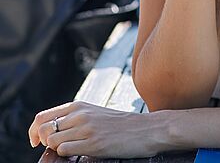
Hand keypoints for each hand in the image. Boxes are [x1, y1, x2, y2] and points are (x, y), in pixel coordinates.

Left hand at [28, 100, 159, 158]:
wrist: (146, 129)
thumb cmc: (120, 124)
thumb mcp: (96, 112)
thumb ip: (75, 116)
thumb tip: (50, 130)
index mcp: (80, 105)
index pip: (43, 116)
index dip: (34, 131)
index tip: (36, 141)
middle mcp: (80, 114)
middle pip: (43, 129)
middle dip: (41, 142)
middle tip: (52, 148)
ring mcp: (86, 128)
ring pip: (51, 141)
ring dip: (55, 149)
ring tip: (70, 150)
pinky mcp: (93, 143)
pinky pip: (65, 151)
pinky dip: (67, 155)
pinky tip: (80, 152)